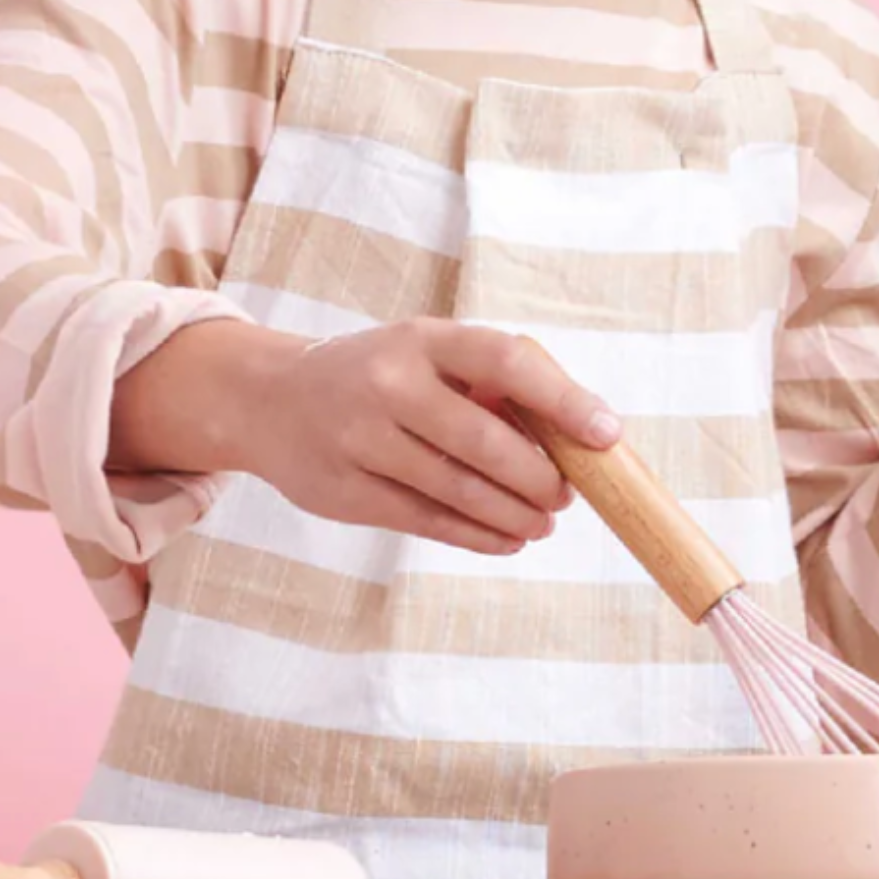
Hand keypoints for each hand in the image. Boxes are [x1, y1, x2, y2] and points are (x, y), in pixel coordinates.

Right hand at [113, 317, 622, 555]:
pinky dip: (475, 535)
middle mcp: (390, 383)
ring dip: (513, 514)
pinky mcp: (344, 490)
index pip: (507, 362)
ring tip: (543, 523)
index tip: (607, 433)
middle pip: (485, 440)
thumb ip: (487, 385)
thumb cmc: (379, 374)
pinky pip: (425, 520)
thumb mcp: (426, 354)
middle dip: (539, 476)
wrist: (271, 400)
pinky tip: (505, 539)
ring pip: (457, 489)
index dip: (563, 399)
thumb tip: (570, 434)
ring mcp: (361, 439)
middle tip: (568, 495)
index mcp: (423, 339)